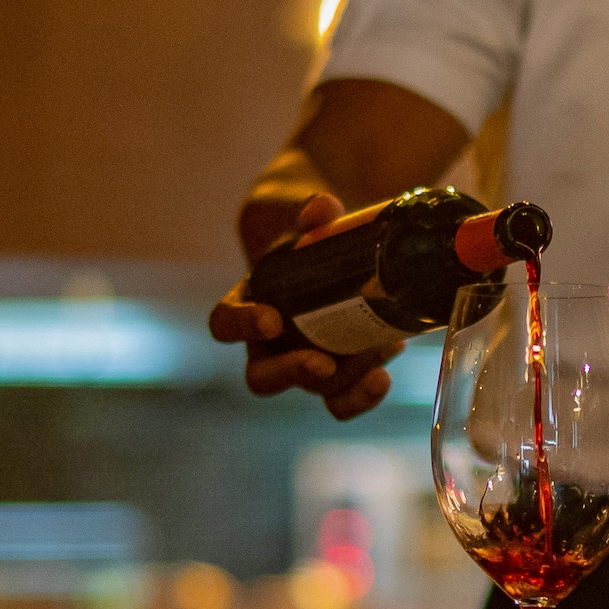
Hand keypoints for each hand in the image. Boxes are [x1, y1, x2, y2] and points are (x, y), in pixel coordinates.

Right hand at [208, 192, 403, 421]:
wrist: (339, 250)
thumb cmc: (311, 234)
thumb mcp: (308, 218)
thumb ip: (312, 211)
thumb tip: (321, 208)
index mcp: (247, 304)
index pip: (225, 324)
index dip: (241, 326)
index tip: (270, 320)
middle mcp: (269, 344)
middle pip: (264, 377)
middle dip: (293, 372)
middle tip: (323, 362)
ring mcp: (304, 362)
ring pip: (314, 390)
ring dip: (346, 378)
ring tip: (379, 348)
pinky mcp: (338, 374)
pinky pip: (343, 400)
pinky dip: (364, 395)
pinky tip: (384, 374)